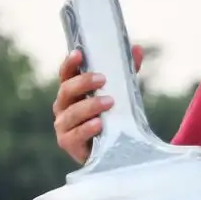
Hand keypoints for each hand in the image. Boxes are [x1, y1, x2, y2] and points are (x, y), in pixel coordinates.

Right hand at [52, 46, 144, 163]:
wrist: (110, 150)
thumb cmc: (110, 117)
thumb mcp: (120, 93)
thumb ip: (126, 72)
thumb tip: (137, 49)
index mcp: (72, 91)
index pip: (66, 74)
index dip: (70, 63)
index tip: (79, 53)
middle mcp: (63, 106)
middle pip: (67, 90)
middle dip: (83, 83)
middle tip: (102, 79)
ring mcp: (63, 125)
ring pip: (71, 113)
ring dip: (89, 106)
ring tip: (109, 102)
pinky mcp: (68, 143)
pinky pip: (75, 134)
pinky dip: (87, 128)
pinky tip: (99, 124)